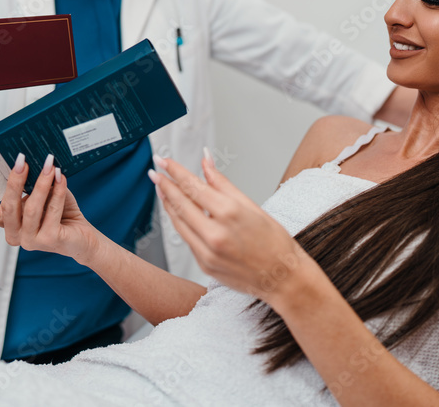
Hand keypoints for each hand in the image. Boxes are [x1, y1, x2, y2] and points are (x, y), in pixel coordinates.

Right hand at [0, 154, 98, 263]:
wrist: (82, 236)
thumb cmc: (59, 213)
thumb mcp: (40, 195)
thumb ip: (30, 184)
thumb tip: (26, 161)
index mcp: (8, 222)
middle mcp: (15, 234)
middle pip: (8, 206)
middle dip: (15, 180)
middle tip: (22, 160)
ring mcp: (30, 241)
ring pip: (31, 207)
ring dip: (41, 182)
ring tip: (49, 164)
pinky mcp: (48, 241)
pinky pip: (51, 211)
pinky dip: (57, 191)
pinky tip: (61, 178)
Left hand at [150, 151, 310, 304]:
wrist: (283, 278)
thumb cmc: (274, 241)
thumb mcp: (251, 205)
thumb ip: (222, 183)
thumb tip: (206, 162)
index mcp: (229, 213)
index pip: (193, 186)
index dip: (175, 171)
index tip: (163, 160)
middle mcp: (215, 234)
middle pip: (180, 204)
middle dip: (165, 185)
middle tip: (155, 172)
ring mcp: (207, 252)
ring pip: (179, 223)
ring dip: (168, 204)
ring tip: (162, 189)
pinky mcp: (204, 265)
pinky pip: (187, 239)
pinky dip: (181, 223)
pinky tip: (179, 212)